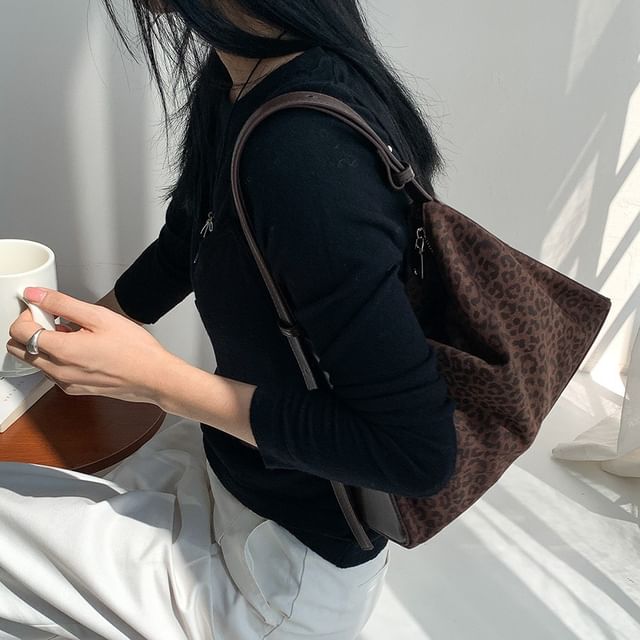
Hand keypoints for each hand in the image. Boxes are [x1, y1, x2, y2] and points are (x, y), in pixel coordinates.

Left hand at [6, 287, 174, 404]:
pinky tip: (82, 349)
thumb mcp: (99, 317)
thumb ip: (62, 304)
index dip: (27, 314)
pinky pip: (53, 371)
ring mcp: (65, 383)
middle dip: (29, 330)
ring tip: (74, 334)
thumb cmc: (134, 349)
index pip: (18, 331)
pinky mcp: (74, 389)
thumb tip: (36, 295)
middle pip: (18, 349)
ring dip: (44, 345)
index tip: (43, 308)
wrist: (153, 377)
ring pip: (35, 360)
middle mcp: (57, 371)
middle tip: (54, 320)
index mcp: (61, 351)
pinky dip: (58, 358)